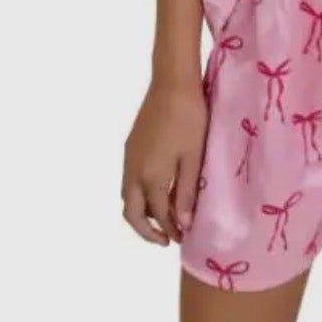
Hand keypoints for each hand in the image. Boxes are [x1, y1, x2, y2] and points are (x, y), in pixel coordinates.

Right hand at [121, 77, 207, 245]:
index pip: (156, 214)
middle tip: (166, 238)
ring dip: (142, 212)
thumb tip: (181, 224)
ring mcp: (129, 157)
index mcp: (150, 176)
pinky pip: (130, 180)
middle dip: (145, 230)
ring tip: (164, 217)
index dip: (169, 229)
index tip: (183, 237)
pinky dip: (140, 193)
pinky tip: (158, 189)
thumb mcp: (193, 157)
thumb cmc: (189, 119)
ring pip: (128, 196)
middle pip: (131, 212)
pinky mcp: (131, 144)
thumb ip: (186, 192)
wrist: (172, 82)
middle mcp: (133, 170)